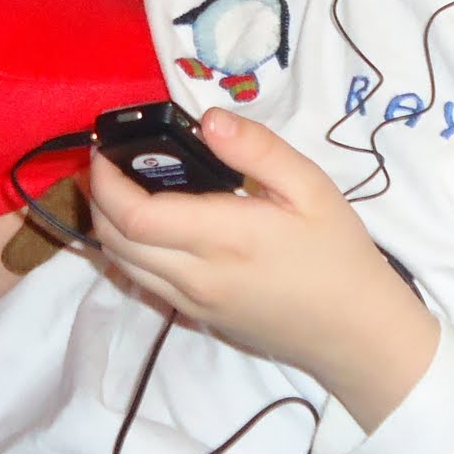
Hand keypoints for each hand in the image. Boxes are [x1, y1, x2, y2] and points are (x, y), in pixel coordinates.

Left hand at [89, 108, 436, 428]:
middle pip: (115, 240)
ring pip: (122, 265)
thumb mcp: (311, 187)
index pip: (136, 215)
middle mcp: (196, 276)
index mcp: (223, 239)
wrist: (357, 332)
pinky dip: (128, 250)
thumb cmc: (337, 253)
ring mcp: (193, 302)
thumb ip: (258, 150)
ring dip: (108, 224)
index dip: (107, 180)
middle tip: (107, 159)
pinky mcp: (198, 317)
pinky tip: (148, 223)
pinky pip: (144, 281)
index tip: (106, 146)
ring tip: (119, 185)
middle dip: (97, 196)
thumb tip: (209, 120)